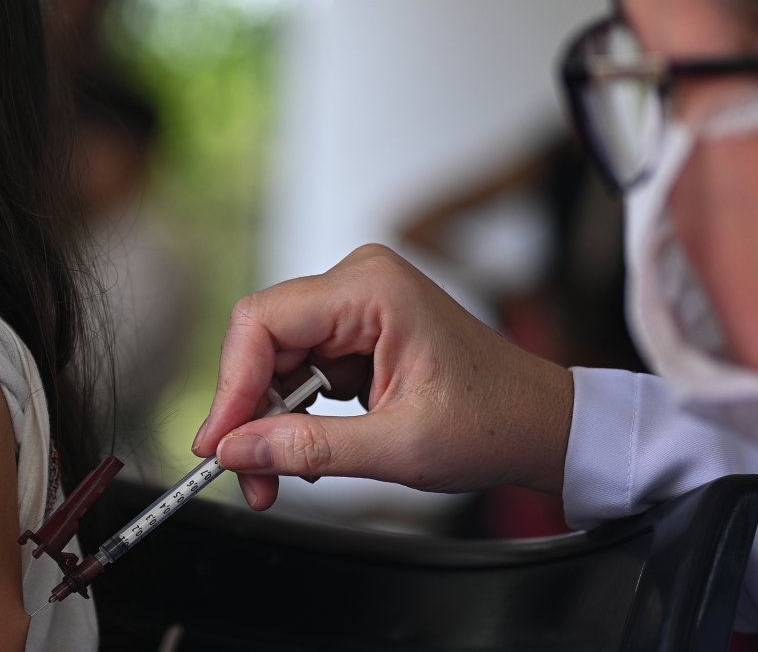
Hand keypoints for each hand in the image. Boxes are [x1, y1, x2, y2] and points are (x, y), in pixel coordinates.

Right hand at [192, 244, 573, 509]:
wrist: (540, 426)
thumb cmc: (492, 423)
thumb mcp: (397, 447)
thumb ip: (308, 448)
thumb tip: (235, 450)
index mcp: (373, 290)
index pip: (263, 321)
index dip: (231, 385)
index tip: (217, 444)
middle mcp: (359, 282)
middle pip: (263, 340)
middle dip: (249, 413)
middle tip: (246, 475)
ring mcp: (357, 303)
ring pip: (276, 358)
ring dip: (269, 419)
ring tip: (277, 475)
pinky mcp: (357, 329)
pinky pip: (301, 366)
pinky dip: (294, 412)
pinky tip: (306, 449)